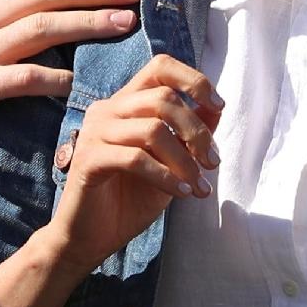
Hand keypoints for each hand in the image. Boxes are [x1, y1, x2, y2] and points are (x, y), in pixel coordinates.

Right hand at [42, 55, 222, 275]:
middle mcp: (107, 110)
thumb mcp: (170, 163)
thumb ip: (189, 133)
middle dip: (197, 132)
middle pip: (162, 98)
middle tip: (212, 164)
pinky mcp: (88, 160)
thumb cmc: (129, 199)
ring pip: (153, 129)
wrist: (91, 238)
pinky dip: (166, 177)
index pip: (159, 68)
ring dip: (185, 161)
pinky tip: (180, 194)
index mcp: (125, 105)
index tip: (218, 105)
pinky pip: (136, 159)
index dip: (193, 80)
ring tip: (198, 186)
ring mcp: (94, 134)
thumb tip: (216, 106)